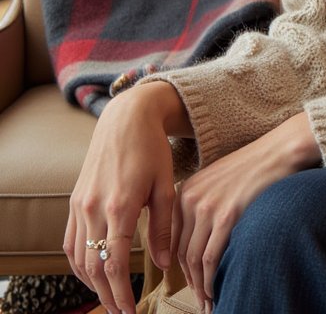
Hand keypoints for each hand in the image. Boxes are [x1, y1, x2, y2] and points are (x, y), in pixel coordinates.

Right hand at [65, 81, 189, 313]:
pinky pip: (70, 241)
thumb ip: (163, 227)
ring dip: (90, 282)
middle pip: (94, 265)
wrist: (127, 119)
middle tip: (120, 312)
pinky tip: (93, 272)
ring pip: (78, 257)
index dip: (120, 291)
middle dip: (105, 294)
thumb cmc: (152, 150)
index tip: (130, 310)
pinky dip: (79, 262)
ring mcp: (80, 205)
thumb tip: (163, 263)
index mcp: (121, 206)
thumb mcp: (166, 186)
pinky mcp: (74, 201)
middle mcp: (94, 208)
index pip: (114, 262)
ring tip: (108, 298)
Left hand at [172, 111, 319, 308]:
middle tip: (201, 298)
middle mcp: (191, 199)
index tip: (192, 282)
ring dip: (200, 286)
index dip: (182, 266)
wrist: (279, 150)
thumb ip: (203, 205)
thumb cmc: (255, 166)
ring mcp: (208, 208)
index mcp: (186, 191)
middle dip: (191, 282)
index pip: (175, 239)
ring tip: (209, 301)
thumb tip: (200, 240)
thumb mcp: (219, 181)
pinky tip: (217, 290)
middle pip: (183, 253)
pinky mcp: (226, 216)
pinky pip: (211, 258)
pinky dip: (211, 280)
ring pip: (194, 260)